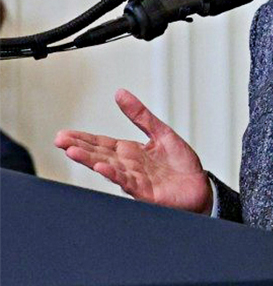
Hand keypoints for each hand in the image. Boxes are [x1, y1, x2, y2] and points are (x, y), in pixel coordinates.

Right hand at [54, 89, 211, 212]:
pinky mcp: (146, 192)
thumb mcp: (161, 132)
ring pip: (109, 168)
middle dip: (79, 148)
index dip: (83, 139)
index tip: (63, 134)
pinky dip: (114, 175)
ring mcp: (135, 180)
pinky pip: (128, 183)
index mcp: (130, 152)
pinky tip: (101, 168)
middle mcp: (128, 166)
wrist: (199, 187)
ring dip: (90, 160)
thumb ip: (140, 115)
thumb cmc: (180, 163)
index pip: (101, 144)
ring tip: (73, 152)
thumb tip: (120, 93)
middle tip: (59, 141)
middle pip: (100, 155)